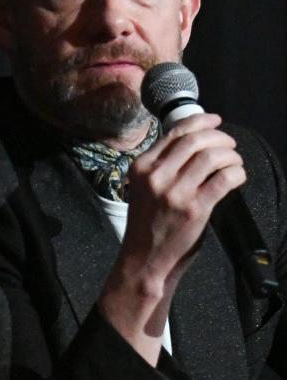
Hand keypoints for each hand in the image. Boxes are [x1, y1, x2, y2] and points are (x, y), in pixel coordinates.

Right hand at [99, 112, 244, 363]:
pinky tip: (237, 176)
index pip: (175, 133)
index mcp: (141, 167)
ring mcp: (175, 193)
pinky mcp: (194, 209)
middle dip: (220, 137)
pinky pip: (224, 178)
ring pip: (212, 156)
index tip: (216, 120)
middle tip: (229, 145)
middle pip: (196, 140)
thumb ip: (163, 165)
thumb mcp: (145, 187)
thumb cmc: (148, 223)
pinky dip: (237, 172)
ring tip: (234, 162)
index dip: (201, 121)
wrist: (144, 258)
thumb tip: (196, 140)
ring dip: (231, 155)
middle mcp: (156, 176)